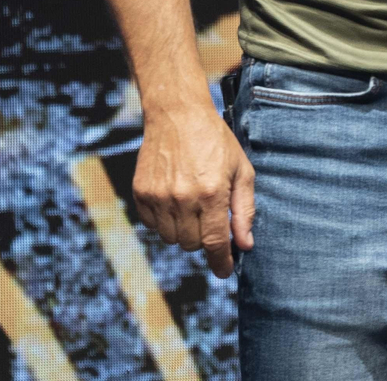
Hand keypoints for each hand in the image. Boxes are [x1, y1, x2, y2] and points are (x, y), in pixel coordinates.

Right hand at [132, 101, 255, 277]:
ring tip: (192, 204)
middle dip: (204, 238)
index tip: (225, 271)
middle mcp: (183, 198)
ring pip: (172, 238)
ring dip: (184, 230)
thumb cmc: (215, 141)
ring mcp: (159, 197)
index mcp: (212, 193)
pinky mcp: (141, 194)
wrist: (177, 115)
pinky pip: (153, 225)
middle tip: (209, 216)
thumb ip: (244, 210)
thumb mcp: (242, 170)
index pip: (215, 243)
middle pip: (192, 244)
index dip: (221, 262)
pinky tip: (174, 199)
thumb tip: (245, 243)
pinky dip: (165, 221)